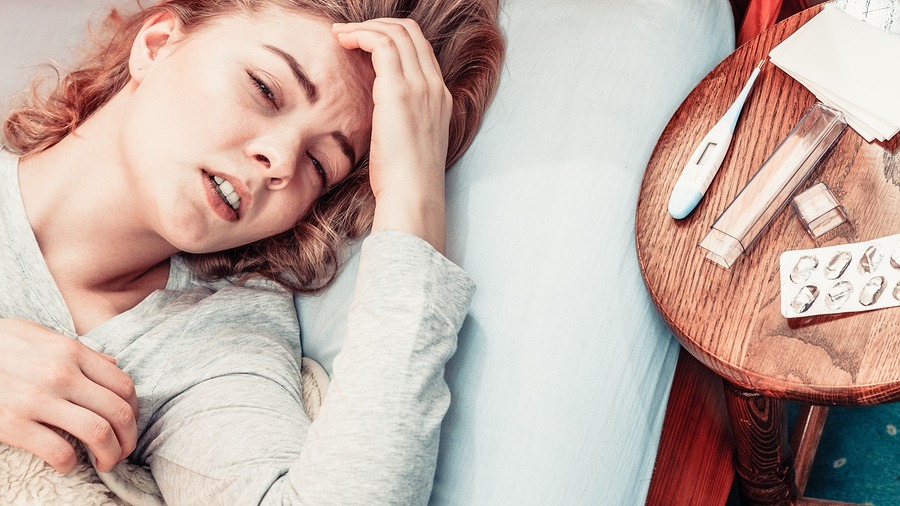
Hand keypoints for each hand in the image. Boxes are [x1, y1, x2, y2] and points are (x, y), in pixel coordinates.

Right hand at [0, 319, 137, 472]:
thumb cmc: (0, 345)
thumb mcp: (40, 335)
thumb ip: (79, 350)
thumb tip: (112, 365)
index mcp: (71, 351)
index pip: (123, 385)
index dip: (134, 410)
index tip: (128, 423)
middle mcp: (61, 374)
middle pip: (118, 412)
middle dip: (128, 438)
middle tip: (123, 451)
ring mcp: (38, 399)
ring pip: (97, 432)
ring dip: (109, 454)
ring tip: (105, 462)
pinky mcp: (14, 424)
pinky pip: (59, 451)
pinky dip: (71, 463)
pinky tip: (68, 464)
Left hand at [332, 18, 451, 252]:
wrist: (413, 193)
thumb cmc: (406, 178)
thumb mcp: (411, 141)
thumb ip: (403, 118)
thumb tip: (381, 113)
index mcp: (439, 97)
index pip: (420, 49)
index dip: (392, 36)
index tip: (365, 42)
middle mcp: (433, 86)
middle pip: (410, 32)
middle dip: (378, 24)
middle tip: (349, 32)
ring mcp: (419, 86)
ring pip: (396, 32)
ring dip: (364, 27)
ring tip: (340, 34)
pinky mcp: (398, 91)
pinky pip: (381, 44)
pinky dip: (360, 35)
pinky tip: (343, 42)